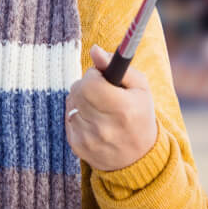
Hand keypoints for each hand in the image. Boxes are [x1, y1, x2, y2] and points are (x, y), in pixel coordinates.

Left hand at [65, 45, 157, 171]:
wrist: (138, 158)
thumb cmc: (140, 115)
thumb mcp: (140, 88)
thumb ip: (116, 65)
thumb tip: (94, 50)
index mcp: (122, 110)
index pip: (90, 83)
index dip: (93, 76)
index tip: (102, 79)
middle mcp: (104, 127)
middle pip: (77, 92)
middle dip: (85, 85)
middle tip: (99, 91)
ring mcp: (89, 139)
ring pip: (70, 104)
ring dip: (81, 100)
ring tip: (98, 107)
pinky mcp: (77, 146)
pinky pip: (67, 118)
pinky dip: (77, 115)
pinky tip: (93, 122)